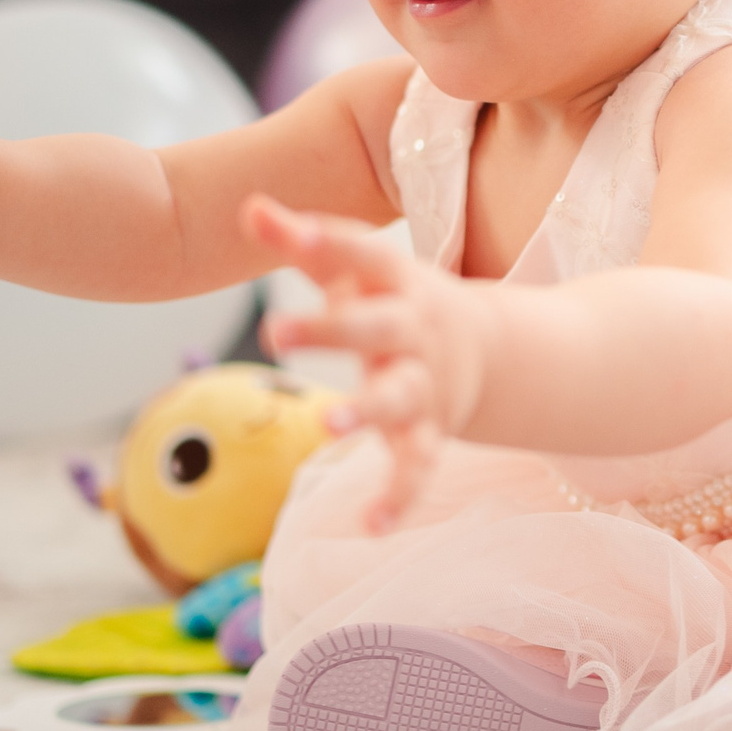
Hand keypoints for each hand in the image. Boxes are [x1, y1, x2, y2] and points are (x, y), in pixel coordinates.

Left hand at [243, 194, 487, 533]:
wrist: (484, 347)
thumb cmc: (392, 299)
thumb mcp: (354, 269)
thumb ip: (301, 240)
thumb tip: (247, 204)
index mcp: (396, 281)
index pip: (364, 255)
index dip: (327, 241)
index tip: (288, 232)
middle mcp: (414, 331)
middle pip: (376, 327)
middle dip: (330, 330)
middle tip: (274, 330)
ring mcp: (423, 384)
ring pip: (399, 399)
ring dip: (366, 411)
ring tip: (329, 426)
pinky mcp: (428, 433)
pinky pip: (417, 468)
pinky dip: (399, 498)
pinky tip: (372, 526)